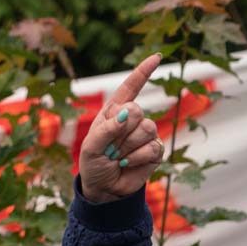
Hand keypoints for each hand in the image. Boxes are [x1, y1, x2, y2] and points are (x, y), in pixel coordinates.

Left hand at [79, 54, 164, 202]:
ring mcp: (145, 133)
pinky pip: (152, 147)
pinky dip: (136, 159)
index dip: (143, 72)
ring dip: (127, 148)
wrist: (103, 188)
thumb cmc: (93, 164)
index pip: (130, 88)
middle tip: (110, 149)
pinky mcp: (155, 150)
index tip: (156, 57)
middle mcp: (132, 119)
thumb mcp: (90, 147)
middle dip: (121, 133)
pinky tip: (127, 164)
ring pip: (146, 129)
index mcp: (114, 112)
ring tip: (117, 157)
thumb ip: (106, 129)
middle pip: (137, 111)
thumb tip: (127, 113)